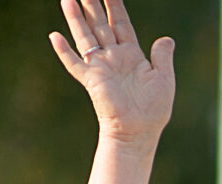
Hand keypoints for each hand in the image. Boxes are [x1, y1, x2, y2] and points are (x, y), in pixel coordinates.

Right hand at [49, 0, 175, 143]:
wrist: (139, 131)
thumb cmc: (153, 110)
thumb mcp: (163, 79)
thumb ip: (162, 57)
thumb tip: (167, 39)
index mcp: (131, 54)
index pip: (121, 23)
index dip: (115, 6)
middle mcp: (113, 57)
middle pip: (100, 24)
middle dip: (93, 5)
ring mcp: (101, 67)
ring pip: (86, 37)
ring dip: (76, 19)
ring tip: (68, 0)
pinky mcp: (91, 80)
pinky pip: (74, 64)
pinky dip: (64, 51)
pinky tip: (54, 36)